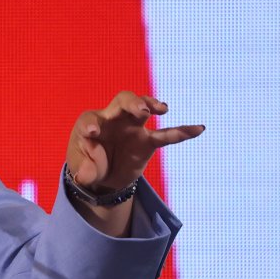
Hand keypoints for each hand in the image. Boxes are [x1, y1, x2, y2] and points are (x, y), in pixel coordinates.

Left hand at [68, 91, 203, 192]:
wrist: (102, 175)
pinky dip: (182, 131)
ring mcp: (132, 128)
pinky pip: (166, 134)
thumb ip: (84, 171)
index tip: (92, 133)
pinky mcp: (147, 141)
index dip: (90, 125)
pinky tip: (199, 128)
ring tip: (161, 109)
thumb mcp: (81, 170)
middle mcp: (113, 120)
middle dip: (132, 103)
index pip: (90, 120)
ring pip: (144, 109)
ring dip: (152, 106)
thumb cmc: (86, 165)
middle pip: (122, 101)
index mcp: (90, 124)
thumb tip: (85, 177)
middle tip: (141, 110)